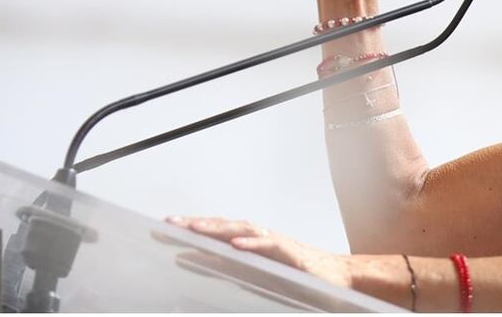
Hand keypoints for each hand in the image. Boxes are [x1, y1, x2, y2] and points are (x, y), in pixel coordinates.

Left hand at [165, 215, 352, 288]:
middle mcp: (260, 238)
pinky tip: (236, 245)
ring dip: (218, 228)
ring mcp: (276, 243)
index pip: (215, 232)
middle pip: (224, 226)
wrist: (337, 277)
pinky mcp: (292, 254)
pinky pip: (270, 245)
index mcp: (250, 243)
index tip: (164, 227)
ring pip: (243, 230)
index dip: (191, 228)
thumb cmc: (297, 275)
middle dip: (196, 224)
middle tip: (169, 224)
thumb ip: (226, 267)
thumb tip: (195, 262)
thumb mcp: (255, 273)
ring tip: (195, 229)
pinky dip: (253, 243)